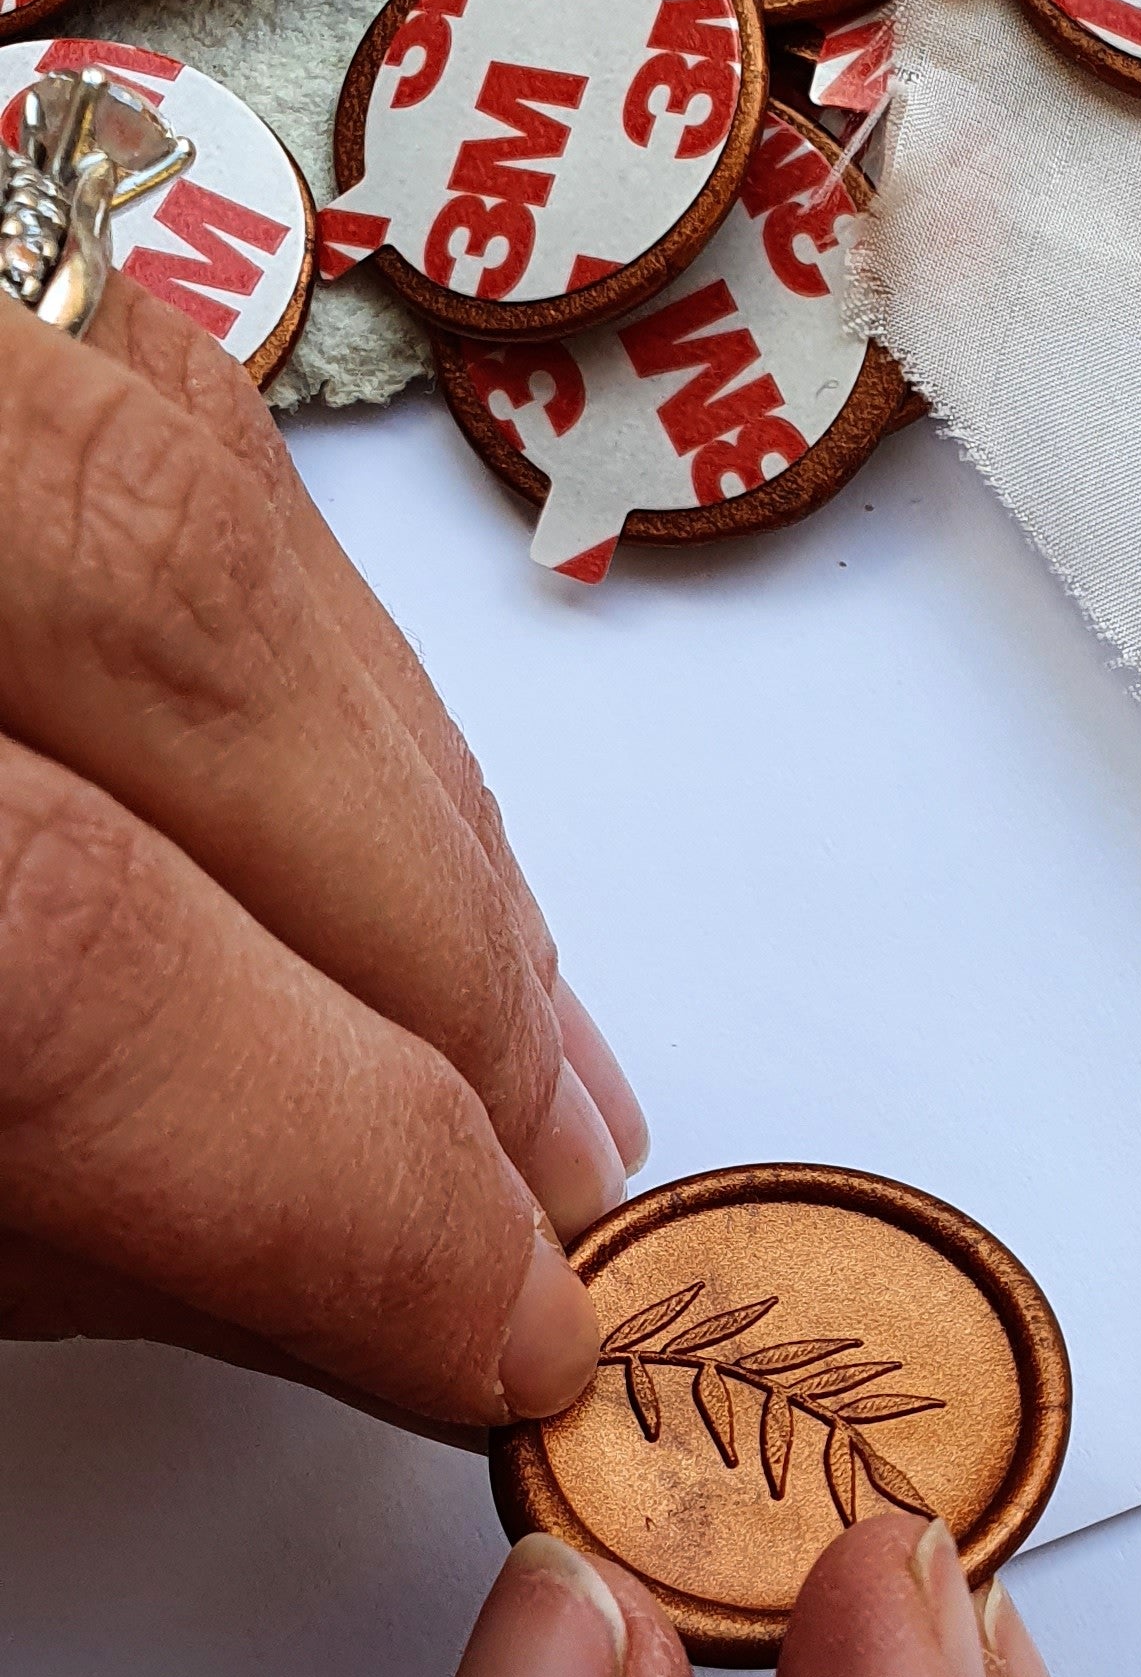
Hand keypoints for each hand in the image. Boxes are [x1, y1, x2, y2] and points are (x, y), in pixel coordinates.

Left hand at [0, 277, 642, 1423]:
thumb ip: (4, 1214)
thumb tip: (333, 1271)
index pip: (62, 951)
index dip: (347, 1174)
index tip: (501, 1324)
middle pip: (173, 638)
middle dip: (432, 950)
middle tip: (551, 1167)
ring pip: (183, 460)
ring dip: (396, 763)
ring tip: (507, 992)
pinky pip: (135, 352)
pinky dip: (285, 588)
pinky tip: (357, 745)